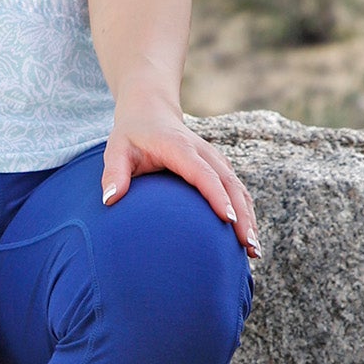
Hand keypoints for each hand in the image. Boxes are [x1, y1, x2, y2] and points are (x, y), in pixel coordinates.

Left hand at [100, 102, 260, 256]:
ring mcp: (215, 161)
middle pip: (230, 184)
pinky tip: (247, 238)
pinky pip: (237, 192)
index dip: (216, 195)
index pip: (203, 174)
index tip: (227, 220)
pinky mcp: (219, 169)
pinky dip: (246, 213)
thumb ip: (113, 173)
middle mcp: (204, 153)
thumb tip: (110, 200)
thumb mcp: (116, 150)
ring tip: (254, 250)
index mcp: (180, 148)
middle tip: (248, 245)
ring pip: (239, 190)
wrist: (151, 112)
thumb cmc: (131, 135)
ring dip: (249, 218)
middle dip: (242, 215)